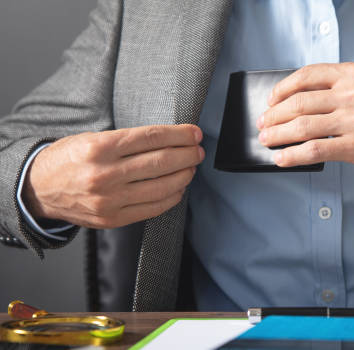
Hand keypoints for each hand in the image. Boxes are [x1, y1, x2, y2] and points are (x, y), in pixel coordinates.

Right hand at [23, 124, 204, 228]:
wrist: (38, 189)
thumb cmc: (69, 159)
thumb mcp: (92, 139)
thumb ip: (128, 141)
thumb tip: (169, 139)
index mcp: (100, 148)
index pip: (151, 138)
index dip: (179, 135)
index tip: (194, 133)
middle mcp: (105, 175)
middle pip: (161, 162)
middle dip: (187, 154)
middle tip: (198, 150)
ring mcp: (110, 200)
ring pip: (162, 187)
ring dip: (184, 175)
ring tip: (191, 167)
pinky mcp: (113, 219)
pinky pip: (153, 208)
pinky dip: (172, 197)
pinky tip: (179, 187)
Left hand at [257, 63, 353, 169]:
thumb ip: (345, 86)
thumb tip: (308, 101)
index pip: (306, 76)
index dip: (282, 89)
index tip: (271, 100)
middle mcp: (352, 93)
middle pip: (298, 102)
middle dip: (274, 115)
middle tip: (263, 125)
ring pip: (302, 127)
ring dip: (277, 136)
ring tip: (266, 142)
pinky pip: (314, 151)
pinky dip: (292, 155)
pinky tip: (282, 159)